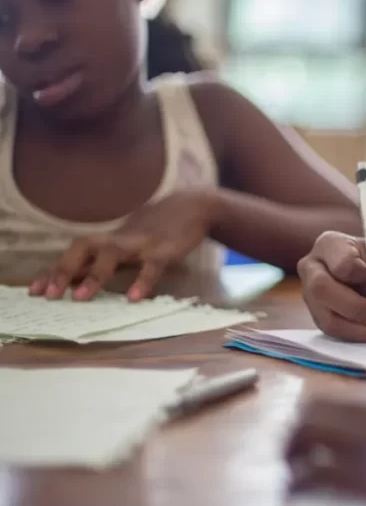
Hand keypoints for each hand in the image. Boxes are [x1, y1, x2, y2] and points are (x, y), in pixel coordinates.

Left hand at [29, 190, 218, 300]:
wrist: (192, 207)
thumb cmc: (157, 230)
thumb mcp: (128, 243)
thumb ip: (106, 260)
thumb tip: (77, 282)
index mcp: (109, 240)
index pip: (73, 255)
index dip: (53, 271)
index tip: (34, 291)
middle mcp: (119, 239)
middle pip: (83, 247)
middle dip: (63, 269)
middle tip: (49, 295)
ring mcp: (141, 243)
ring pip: (112, 254)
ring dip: (94, 275)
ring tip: (80, 298)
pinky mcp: (164, 250)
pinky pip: (151, 266)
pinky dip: (142, 281)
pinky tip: (134, 298)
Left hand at [286, 384, 365, 505]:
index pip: (335, 395)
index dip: (315, 417)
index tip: (309, 434)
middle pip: (310, 411)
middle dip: (294, 434)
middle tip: (293, 455)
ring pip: (304, 439)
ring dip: (292, 456)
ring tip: (295, 475)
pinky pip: (320, 476)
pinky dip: (304, 484)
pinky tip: (305, 495)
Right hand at [297, 232, 365, 341]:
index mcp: (331, 244)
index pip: (342, 264)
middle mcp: (313, 267)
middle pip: (322, 290)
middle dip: (355, 308)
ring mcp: (311, 293)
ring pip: (326, 316)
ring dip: (358, 327)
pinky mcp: (317, 315)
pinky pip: (332, 331)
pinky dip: (356, 335)